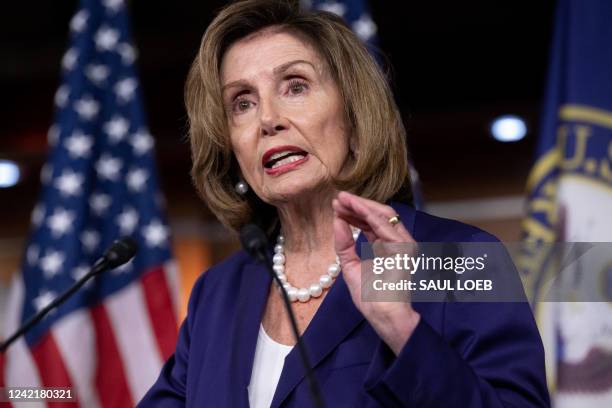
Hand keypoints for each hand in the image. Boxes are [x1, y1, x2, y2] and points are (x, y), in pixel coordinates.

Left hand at [332, 191, 420, 354]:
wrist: (383, 317)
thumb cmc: (370, 298)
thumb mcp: (350, 266)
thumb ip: (345, 245)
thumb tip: (337, 221)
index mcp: (386, 247)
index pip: (370, 223)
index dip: (353, 213)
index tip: (336, 205)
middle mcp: (396, 242)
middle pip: (378, 216)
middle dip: (357, 205)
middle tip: (338, 198)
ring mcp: (403, 245)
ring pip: (384, 215)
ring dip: (362, 205)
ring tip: (343, 200)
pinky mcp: (404, 249)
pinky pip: (386, 227)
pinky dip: (369, 215)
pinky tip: (355, 208)